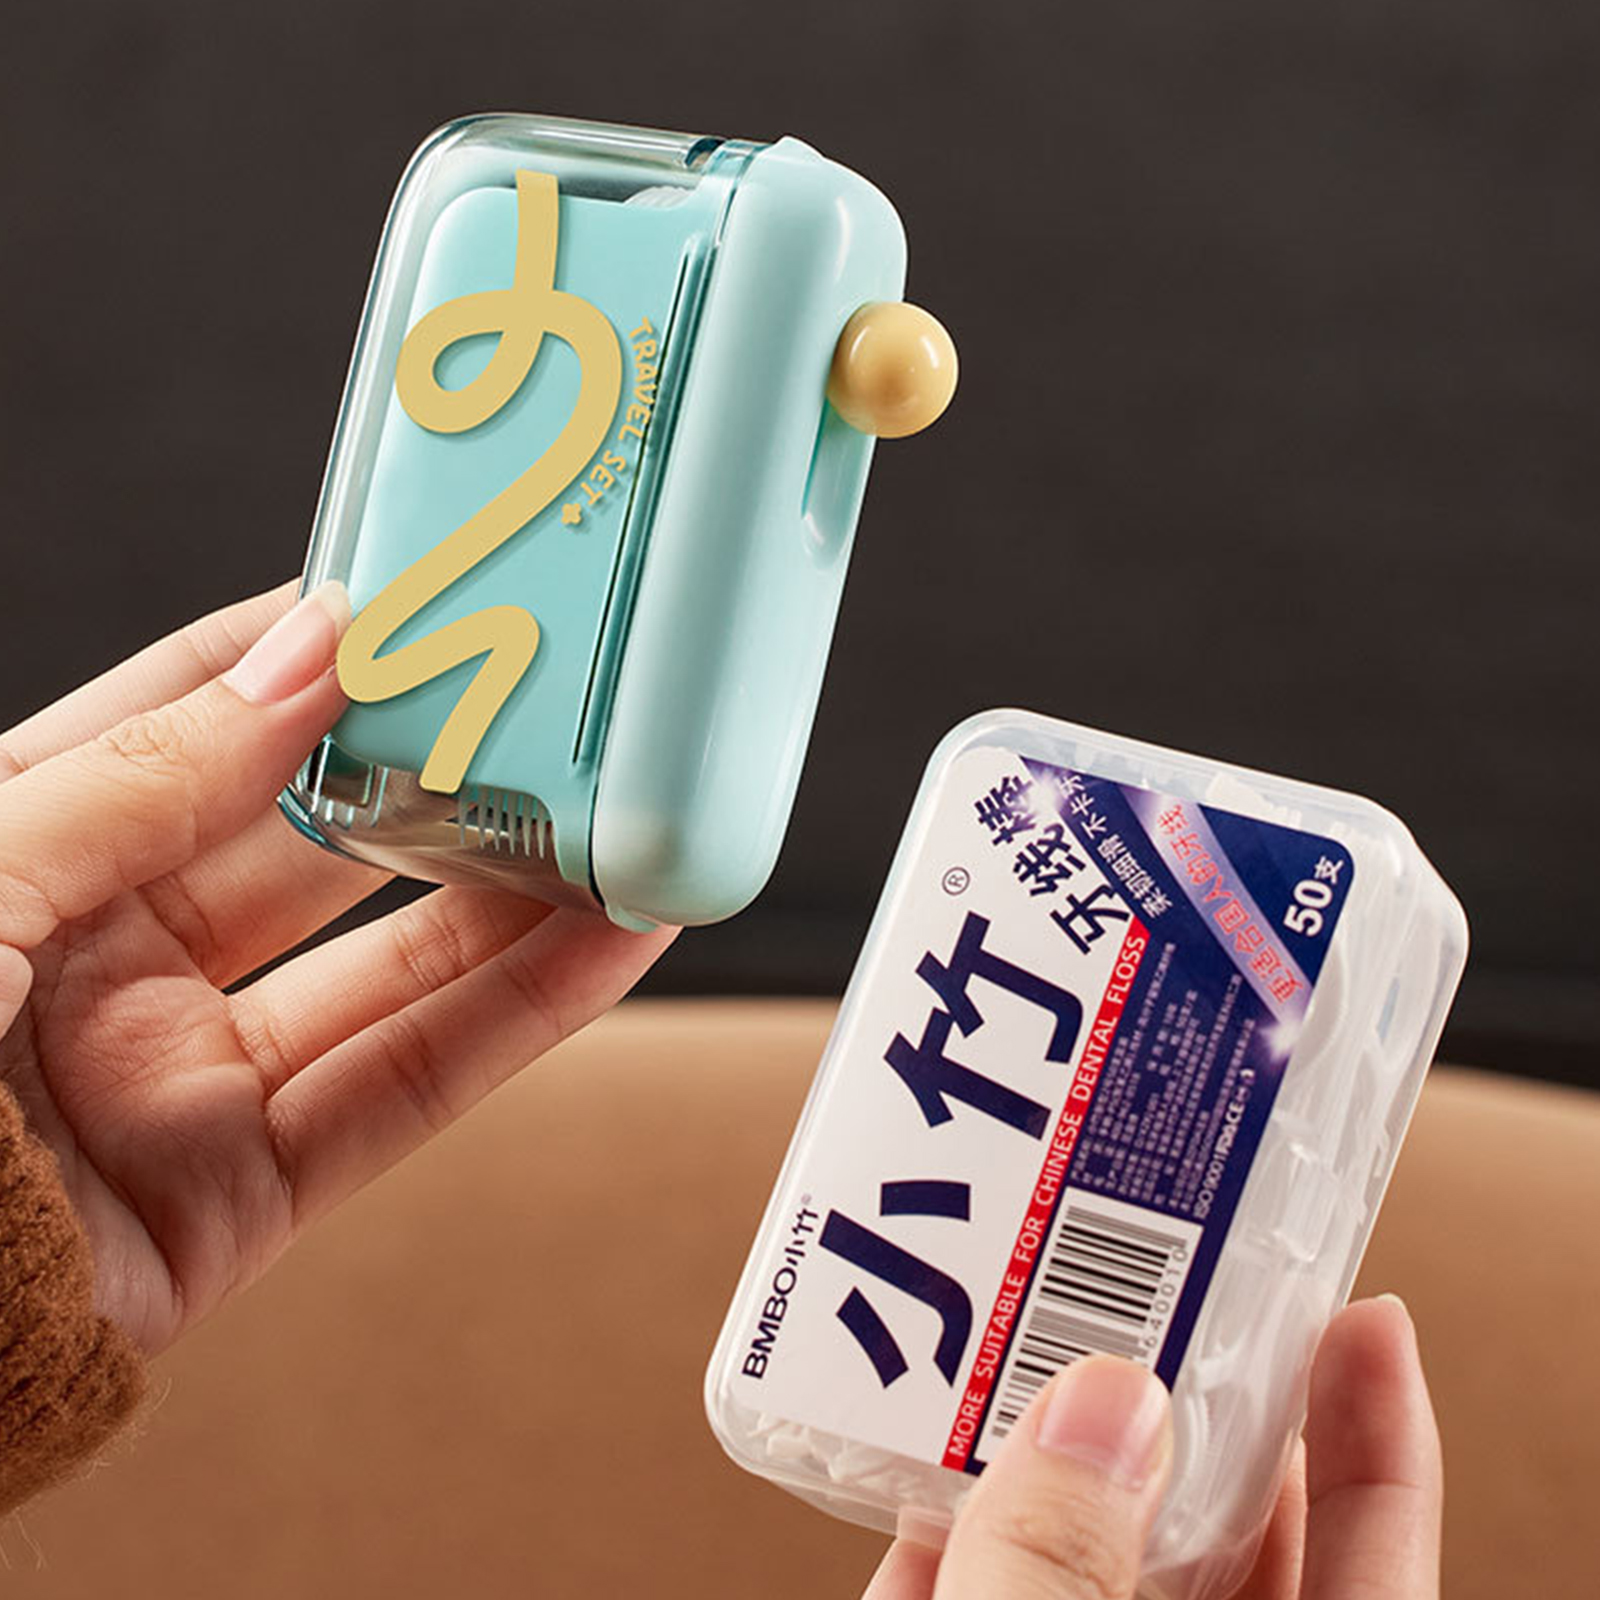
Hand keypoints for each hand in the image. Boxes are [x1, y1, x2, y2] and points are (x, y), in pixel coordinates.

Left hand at [0, 582, 674, 1354]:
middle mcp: (107, 958)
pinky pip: (402, 1091)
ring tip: (620, 818)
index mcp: (21, 854)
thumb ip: (141, 772)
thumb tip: (305, 659)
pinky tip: (606, 945)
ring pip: (383, 965)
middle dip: (434, 768)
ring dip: (510, 893)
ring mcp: (179, 1075)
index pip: (192, 717)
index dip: (305, 654)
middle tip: (552, 702)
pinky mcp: (241, 1197)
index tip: (418, 600)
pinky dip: (518, 1019)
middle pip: (313, 839)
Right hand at [863, 1296, 1441, 1599]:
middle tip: (1140, 1274)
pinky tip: (902, 1475)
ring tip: (1002, 1338)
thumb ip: (1060, 1571)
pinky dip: (945, 1548)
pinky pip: (982, 1599)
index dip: (1378, 1428)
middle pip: (1217, 1527)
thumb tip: (1099, 1403)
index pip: (1371, 1554)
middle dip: (1171, 1399)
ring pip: (1086, 1560)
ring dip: (1037, 1459)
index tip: (1356, 1308)